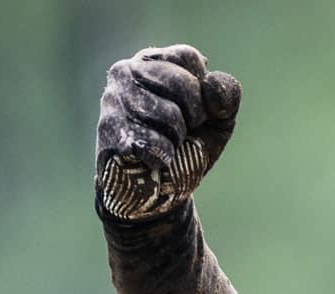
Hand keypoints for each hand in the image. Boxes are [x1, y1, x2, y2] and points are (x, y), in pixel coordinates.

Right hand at [96, 44, 242, 220]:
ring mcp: (114, 99)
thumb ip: (227, 95)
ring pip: (168, 116)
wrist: (159, 195)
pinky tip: (152, 161)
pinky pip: (152, 143)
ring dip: (176, 141)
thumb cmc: (187, 149)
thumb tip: (211, 82)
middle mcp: (127, 71)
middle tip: (179, 135)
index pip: (187, 57)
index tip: (194, 113)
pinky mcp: (108, 130)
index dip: (201, 93)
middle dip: (192, 118)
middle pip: (180, 84)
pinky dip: (162, 158)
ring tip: (163, 147)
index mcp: (153, 61)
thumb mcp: (218, 121)